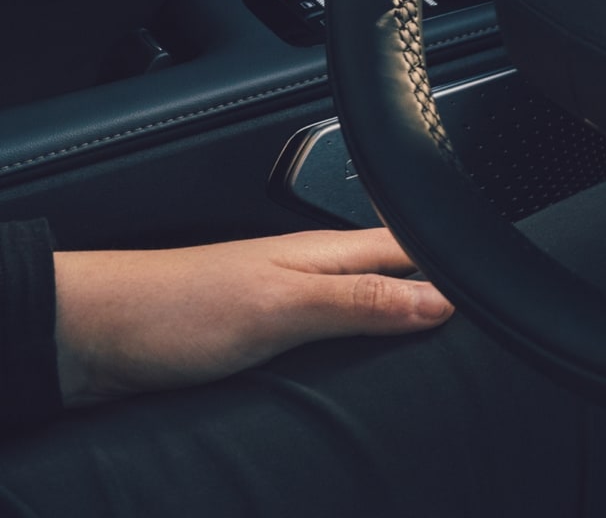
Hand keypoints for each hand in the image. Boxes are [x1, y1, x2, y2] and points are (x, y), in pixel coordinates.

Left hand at [53, 228, 453, 405]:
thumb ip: (361, 301)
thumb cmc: (169, 307)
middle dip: (436, 299)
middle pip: (393, 280)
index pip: (416, 247)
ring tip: (433, 356)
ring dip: (393, 329)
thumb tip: (440, 300)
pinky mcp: (256, 340)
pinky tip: (356, 378)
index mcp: (326, 253)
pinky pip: (325, 342)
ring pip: (361, 312)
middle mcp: (310, 274)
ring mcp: (283, 306)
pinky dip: (351, 356)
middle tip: (481, 330)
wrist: (86, 337)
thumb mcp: (281, 306)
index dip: (460, 265)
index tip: (500, 292)